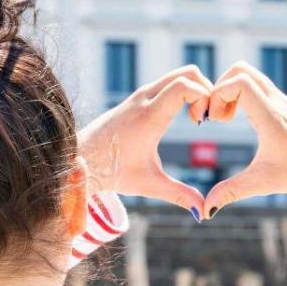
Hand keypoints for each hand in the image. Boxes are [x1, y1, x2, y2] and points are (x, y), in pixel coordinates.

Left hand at [79, 65, 211, 210]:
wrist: (80, 158)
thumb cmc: (112, 171)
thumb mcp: (148, 185)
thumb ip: (179, 195)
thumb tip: (205, 213)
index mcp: (149, 116)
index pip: (184, 85)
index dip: (204, 96)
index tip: (205, 121)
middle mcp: (144, 98)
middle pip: (187, 72)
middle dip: (206, 89)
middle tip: (206, 118)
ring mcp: (140, 94)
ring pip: (179, 74)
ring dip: (196, 90)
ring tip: (197, 119)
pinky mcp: (138, 97)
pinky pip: (169, 82)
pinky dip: (184, 91)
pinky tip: (185, 117)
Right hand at [201, 62, 286, 216]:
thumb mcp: (264, 183)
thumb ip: (232, 192)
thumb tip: (205, 210)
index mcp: (271, 116)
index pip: (239, 81)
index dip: (218, 94)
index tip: (214, 120)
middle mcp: (277, 102)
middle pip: (241, 69)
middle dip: (220, 87)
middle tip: (217, 116)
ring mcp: (282, 101)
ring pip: (250, 75)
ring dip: (231, 90)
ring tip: (226, 118)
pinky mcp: (285, 105)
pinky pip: (258, 86)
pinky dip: (242, 95)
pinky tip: (241, 120)